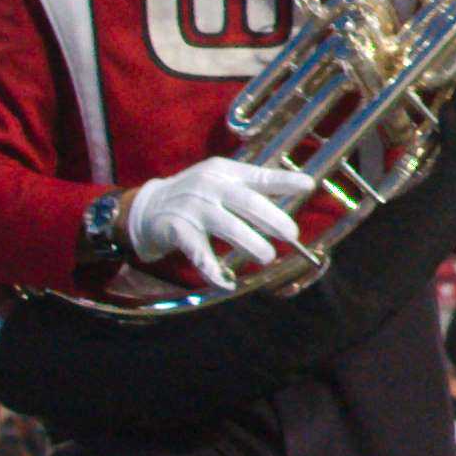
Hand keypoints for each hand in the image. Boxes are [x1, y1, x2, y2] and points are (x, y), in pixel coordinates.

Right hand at [121, 155, 309, 290]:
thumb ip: (248, 189)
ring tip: (267, 256)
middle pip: (246, 202)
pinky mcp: (179, 230)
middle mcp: (210, 187)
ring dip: (250, 242)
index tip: (308, 186)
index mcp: (225, 172)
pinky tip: (226, 283)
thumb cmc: (194, 195)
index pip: (259, 176)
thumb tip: (288, 203)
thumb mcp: (219, 181)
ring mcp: (194, 208)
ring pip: (228, 227)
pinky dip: (213, 270)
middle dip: (272, 218)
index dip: (284, 181)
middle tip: (292, 233)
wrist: (148, 207)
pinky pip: (200, 253)